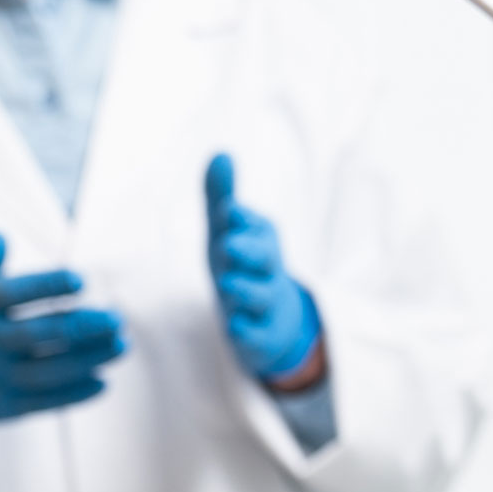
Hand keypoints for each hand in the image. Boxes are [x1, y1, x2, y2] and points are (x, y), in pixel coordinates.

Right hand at [0, 234, 126, 442]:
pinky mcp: (2, 407)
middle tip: (116, 318)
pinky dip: (77, 392)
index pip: (19, 292)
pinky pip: (47, 400)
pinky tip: (103, 381)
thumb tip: (2, 236)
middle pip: (45, 334)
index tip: (81, 280)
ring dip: (92, 358)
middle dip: (87, 325)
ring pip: (53, 369)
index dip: (53, 285)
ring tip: (120, 346)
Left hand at [203, 154, 324, 384]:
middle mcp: (267, 272)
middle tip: (228, 244)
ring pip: (260, 297)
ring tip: (227, 284)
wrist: (272, 322)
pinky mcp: (262, 338)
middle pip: (265, 259)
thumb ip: (222, 197)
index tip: (229, 210)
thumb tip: (221, 153)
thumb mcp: (228, 232)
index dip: (243, 221)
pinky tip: (234, 327)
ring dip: (245, 290)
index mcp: (260, 242)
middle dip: (249, 251)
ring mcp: (266, 307)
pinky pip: (256, 336)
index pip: (256, 228)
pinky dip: (247, 332)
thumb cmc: (243, 267)